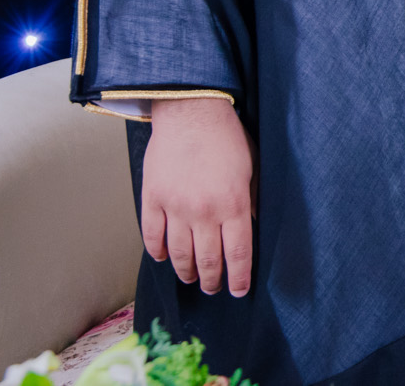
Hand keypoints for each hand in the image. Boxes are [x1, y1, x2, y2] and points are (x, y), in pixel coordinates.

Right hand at [142, 96, 253, 296]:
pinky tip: (163, 258)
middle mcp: (204, 211)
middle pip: (207, 260)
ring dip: (186, 271)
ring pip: (179, 254)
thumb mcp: (252, 169)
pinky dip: (158, 252)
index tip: (238, 291)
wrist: (193, 113)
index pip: (238, 253)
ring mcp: (175, 207)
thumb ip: (250, 201)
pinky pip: (152, 236)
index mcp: (234, 204)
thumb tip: (250, 227)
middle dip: (212, 280)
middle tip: (214, 288)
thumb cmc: (228, 138)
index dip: (238, 278)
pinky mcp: (152, 199)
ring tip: (192, 278)